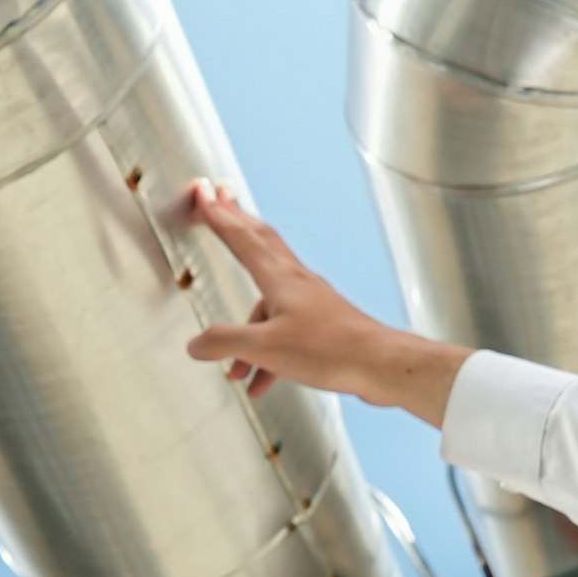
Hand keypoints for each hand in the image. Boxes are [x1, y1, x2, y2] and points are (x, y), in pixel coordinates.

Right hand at [182, 182, 473, 425]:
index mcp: (280, 279)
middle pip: (260, 244)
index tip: (203, 195)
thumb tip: (197, 344)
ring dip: (245, 331)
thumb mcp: (266, 348)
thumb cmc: (331, 350)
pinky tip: (261, 382)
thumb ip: (225, 342)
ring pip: (267, 303)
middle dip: (236, 225)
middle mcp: (296, 282)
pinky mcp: (322, 324)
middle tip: (220, 203)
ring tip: (232, 366)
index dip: (218, 216)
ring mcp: (311, 301)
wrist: (381, 366)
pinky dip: (267, 356)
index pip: (241, 238)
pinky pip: (282, 333)